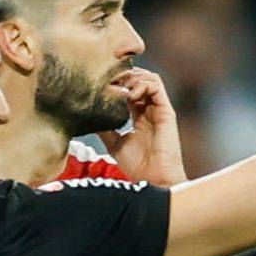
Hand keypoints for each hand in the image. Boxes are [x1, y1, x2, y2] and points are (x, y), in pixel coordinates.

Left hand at [110, 67, 185, 186]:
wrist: (154, 179)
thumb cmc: (137, 166)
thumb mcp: (114, 143)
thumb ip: (105, 128)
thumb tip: (89, 116)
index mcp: (138, 116)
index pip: (129, 89)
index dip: (116, 84)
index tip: (100, 87)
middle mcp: (149, 109)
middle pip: (138, 79)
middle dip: (122, 76)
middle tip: (108, 82)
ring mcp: (158, 108)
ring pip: (148, 78)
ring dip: (132, 78)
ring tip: (120, 88)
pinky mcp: (166, 110)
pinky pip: (156, 85)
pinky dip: (142, 84)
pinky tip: (130, 95)